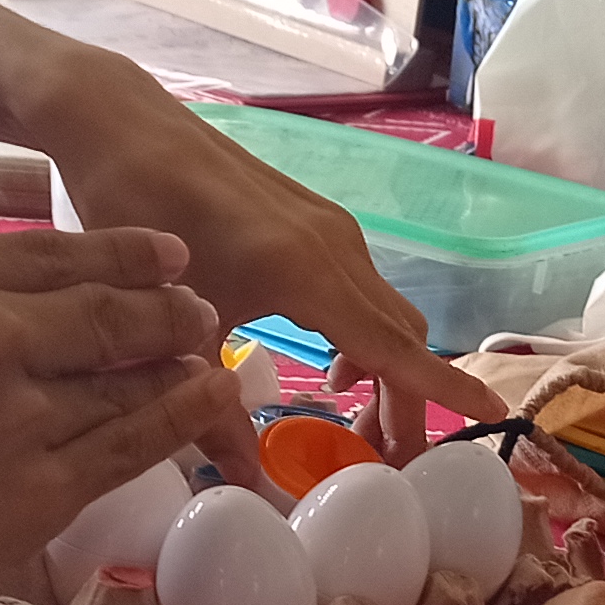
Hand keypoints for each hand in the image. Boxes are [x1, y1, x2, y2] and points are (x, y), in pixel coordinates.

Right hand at [0, 224, 236, 604]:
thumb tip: (23, 301)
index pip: (46, 251)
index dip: (122, 253)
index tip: (165, 255)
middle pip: (102, 305)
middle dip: (165, 304)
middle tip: (199, 309)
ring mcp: (17, 408)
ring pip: (126, 373)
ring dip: (179, 359)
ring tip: (209, 352)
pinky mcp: (42, 485)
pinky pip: (134, 441)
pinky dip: (184, 415)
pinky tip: (215, 397)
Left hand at [33, 57, 503, 453]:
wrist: (119, 123)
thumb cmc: (134, 213)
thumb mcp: (172, 322)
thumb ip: (209, 405)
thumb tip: (248, 480)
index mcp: (309, 274)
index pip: (395, 347)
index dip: (439, 390)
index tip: (485, 417)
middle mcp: (336, 247)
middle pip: (402, 337)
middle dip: (406, 402)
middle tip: (382, 461)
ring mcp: (330, 228)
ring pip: (386, 311)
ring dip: (387, 369)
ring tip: (354, 424)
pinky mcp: (314, 220)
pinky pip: (365, 289)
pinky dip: (367, 334)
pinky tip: (329, 363)